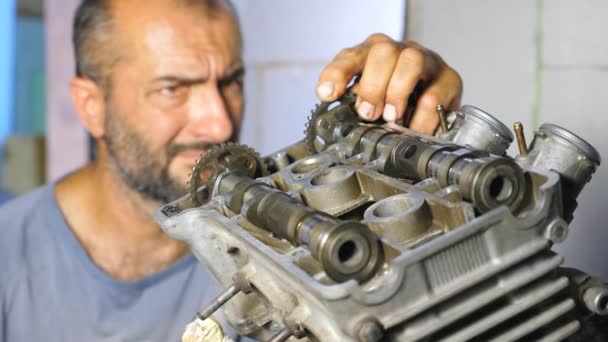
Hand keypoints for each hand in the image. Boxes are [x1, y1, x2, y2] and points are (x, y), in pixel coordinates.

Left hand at [316, 34, 461, 134]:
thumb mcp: (368, 101)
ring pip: (412, 61)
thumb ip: (353, 105)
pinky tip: (414, 128)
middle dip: (373, 86)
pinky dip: (422, 115)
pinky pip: (436, 92)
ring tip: (392, 116)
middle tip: (368, 113)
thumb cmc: (393, 101)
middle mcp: (398, 51)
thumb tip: (338, 123)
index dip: (336, 74)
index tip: (327, 94)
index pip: (350, 57)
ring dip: (398, 91)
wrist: (432, 105)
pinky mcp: (449, 78)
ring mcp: (426, 61)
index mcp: (371, 54)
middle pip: (383, 52)